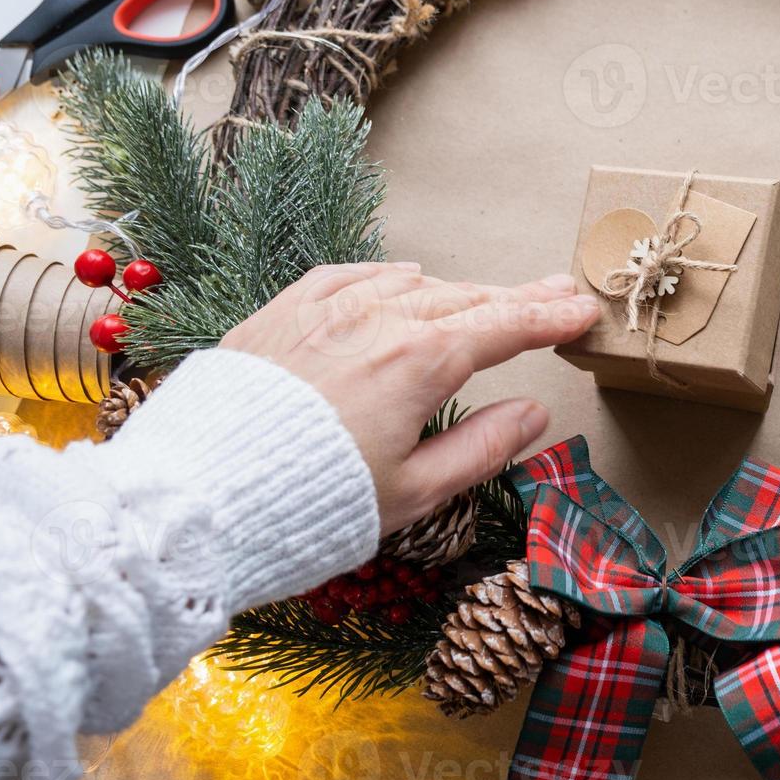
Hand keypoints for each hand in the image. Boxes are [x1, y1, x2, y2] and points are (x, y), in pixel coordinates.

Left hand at [220, 262, 599, 534]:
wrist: (195, 500)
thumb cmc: (309, 505)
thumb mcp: (415, 493)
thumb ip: (482, 447)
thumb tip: (535, 414)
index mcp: (417, 363)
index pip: (502, 328)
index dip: (549, 318)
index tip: (584, 310)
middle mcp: (374, 321)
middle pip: (463, 299)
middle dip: (515, 297)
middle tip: (556, 290)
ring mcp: (322, 312)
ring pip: (408, 285)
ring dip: (456, 288)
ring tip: (488, 294)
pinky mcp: (278, 316)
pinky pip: (345, 277)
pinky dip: (385, 274)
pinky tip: (402, 274)